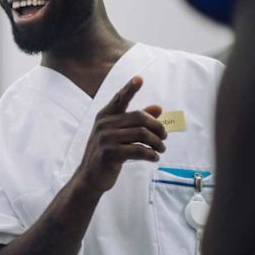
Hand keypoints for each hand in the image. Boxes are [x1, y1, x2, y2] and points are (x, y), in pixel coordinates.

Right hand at [74, 76, 166, 193]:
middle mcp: (104, 124)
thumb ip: (136, 121)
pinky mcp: (110, 153)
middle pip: (140, 117)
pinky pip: (139, 150)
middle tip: (164, 137)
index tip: (139, 79)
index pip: (119, 99)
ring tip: (160, 149)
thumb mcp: (120, 135)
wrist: (90, 176)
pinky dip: (151, 154)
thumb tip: (158, 108)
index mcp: (105, 116)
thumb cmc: (107, 153)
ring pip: (142, 134)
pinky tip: (154, 157)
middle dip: (157, 127)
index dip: (129, 89)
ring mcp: (106, 138)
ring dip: (157, 143)